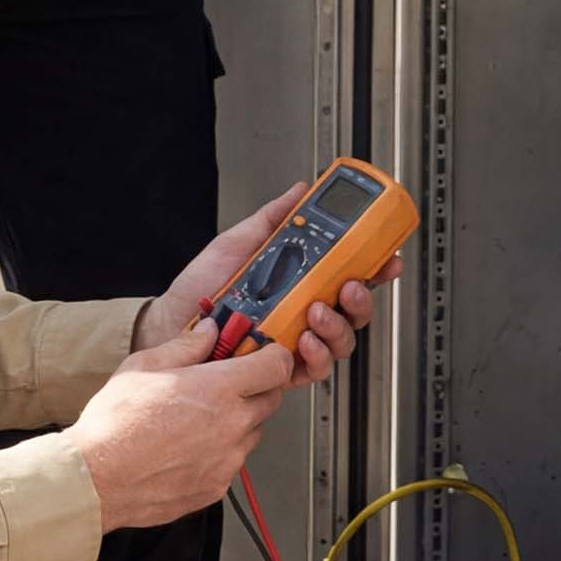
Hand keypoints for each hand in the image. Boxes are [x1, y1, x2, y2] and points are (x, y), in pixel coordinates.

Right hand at [65, 322, 296, 531]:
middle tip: (228, 382)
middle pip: (271, 400)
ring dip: (238, 421)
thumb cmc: (116, 424)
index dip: (274, 356)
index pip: (276, 366)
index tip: (263, 353)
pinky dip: (219, 452)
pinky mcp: (217, 487)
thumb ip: (185, 346)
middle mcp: (232, 426)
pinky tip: (187, 446)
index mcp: (219, 389)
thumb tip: (206, 332)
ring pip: (252, 433)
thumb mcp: (145, 366)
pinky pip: (231, 463)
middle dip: (256, 387)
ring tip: (198, 418)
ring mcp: (227, 460)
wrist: (99, 478)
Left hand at [134, 183, 398, 387]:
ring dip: (338, 327)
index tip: (388, 258)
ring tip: (316, 312)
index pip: (350, 274)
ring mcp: (295, 341)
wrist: (171, 321)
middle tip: (348, 285)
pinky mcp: (281, 368)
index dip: (375, 267)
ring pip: (341, 340)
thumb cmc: (202, 286)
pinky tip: (304, 342)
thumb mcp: (239, 242)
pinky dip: (316, 357)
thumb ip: (274, 218)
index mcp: (301, 281)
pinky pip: (314, 369)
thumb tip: (300, 190)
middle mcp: (303, 312)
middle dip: (361, 298)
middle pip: (354, 310)